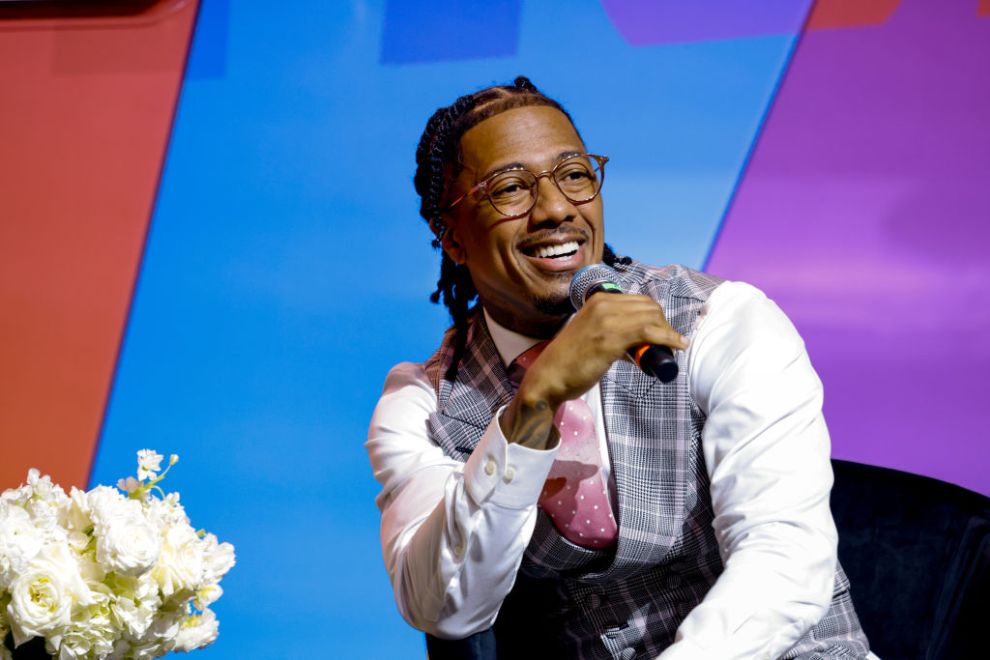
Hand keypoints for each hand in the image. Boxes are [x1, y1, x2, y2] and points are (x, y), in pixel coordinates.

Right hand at [500, 294, 686, 448]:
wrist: (549, 377)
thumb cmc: (570, 361)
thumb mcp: (591, 335)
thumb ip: (611, 331)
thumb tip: (637, 344)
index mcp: (598, 300)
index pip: (640, 301)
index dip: (656, 317)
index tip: (662, 334)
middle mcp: (603, 304)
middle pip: (649, 306)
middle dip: (663, 324)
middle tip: (666, 343)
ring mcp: (606, 319)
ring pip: (651, 317)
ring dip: (668, 332)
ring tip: (673, 347)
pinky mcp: (610, 338)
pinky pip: (648, 332)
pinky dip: (668, 338)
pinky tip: (677, 345)